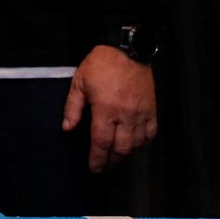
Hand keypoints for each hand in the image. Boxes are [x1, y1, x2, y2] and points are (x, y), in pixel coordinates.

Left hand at [61, 45, 156, 170]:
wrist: (128, 50)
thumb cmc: (100, 65)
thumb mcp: (79, 83)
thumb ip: (73, 108)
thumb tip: (67, 129)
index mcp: (106, 109)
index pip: (102, 142)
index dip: (98, 158)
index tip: (94, 168)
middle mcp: (126, 115)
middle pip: (122, 148)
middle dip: (112, 161)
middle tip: (104, 167)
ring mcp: (141, 113)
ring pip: (138, 144)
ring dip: (127, 156)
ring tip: (117, 160)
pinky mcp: (152, 109)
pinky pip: (151, 133)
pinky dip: (144, 144)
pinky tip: (136, 148)